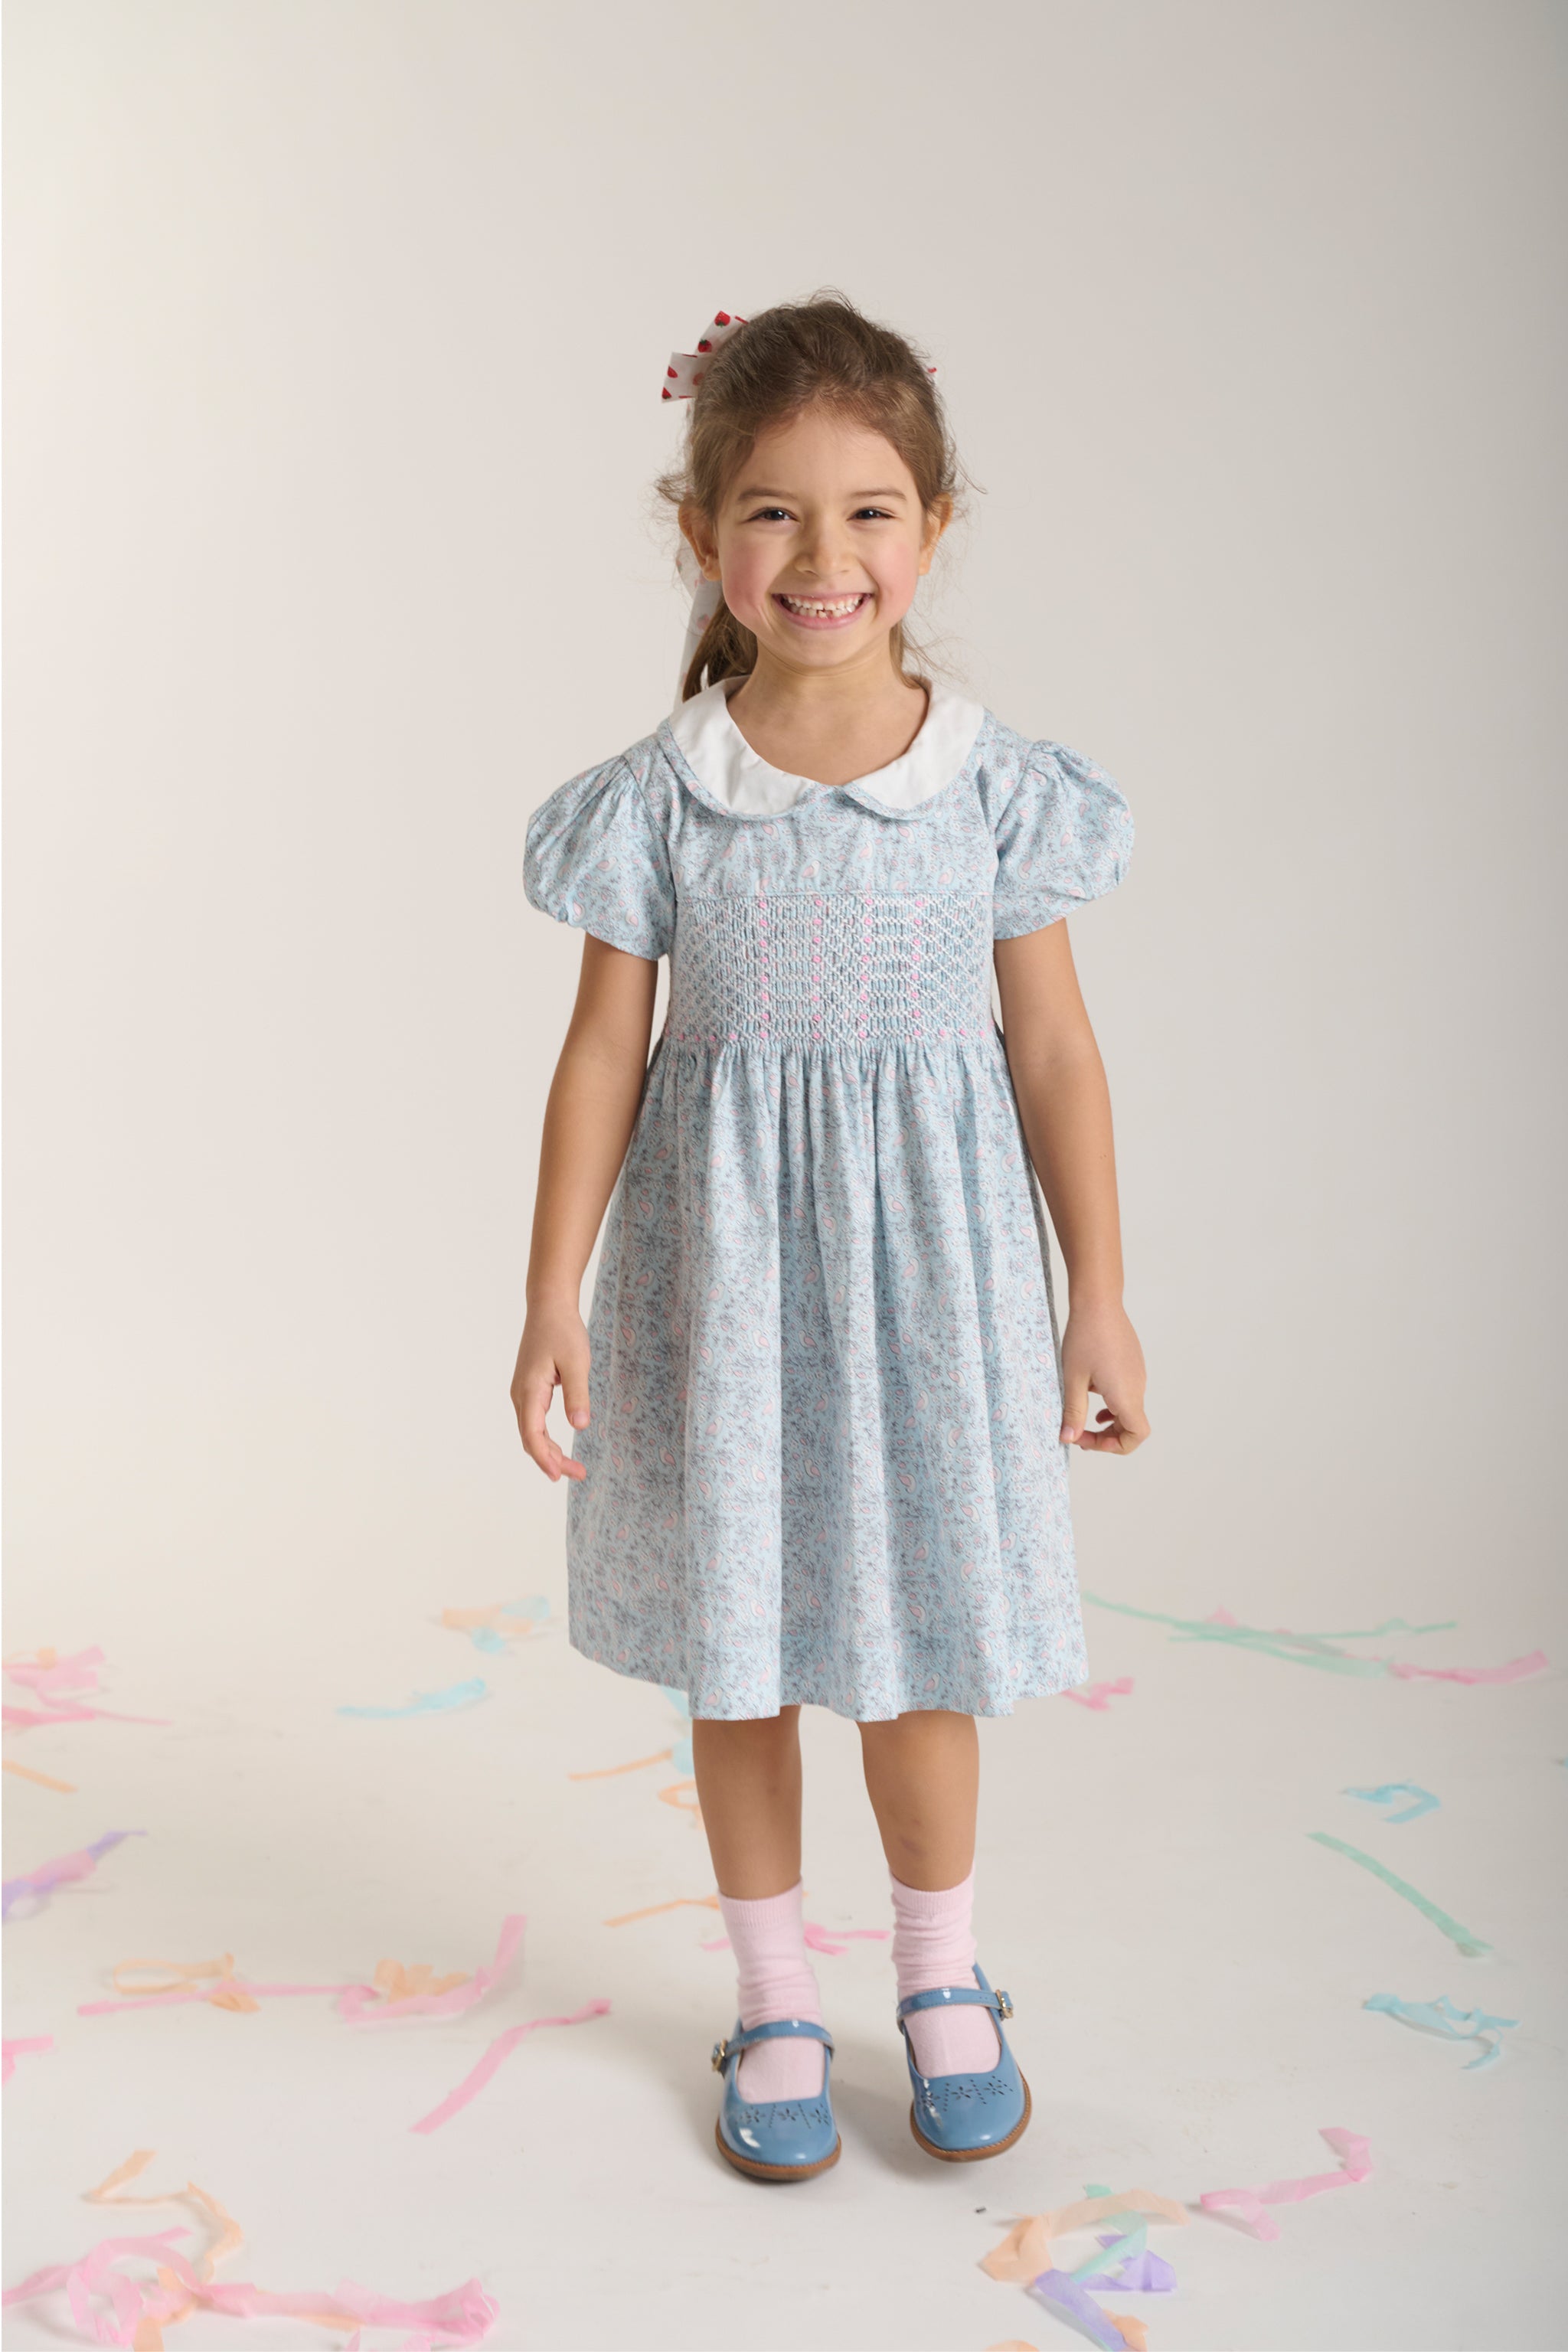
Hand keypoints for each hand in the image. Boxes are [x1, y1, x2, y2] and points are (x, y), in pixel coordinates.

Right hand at [511, 1303, 591, 1481]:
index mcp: (529, 1390)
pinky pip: (534, 1421)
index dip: (545, 1457)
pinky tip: (561, 1448)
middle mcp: (521, 1395)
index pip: (532, 1433)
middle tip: (579, 1474)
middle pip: (531, 1438)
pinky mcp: (530, 1389)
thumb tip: (580, 1426)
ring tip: (575, 1468)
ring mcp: (523, 1392)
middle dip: (552, 1461)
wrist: (549, 1306)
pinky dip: (546, 1438)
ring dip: (550, 1452)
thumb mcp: (576, 1362)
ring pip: (532, 1432)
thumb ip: (577, 1394)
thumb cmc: (563, 1331)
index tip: (559, 1475)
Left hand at [1059, 1303, 1148, 1454]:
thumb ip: (1073, 1412)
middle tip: (1078, 1434)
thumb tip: (1068, 1438)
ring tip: (1084, 1419)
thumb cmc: (1084, 1338)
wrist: (1098, 1302)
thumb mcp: (1072, 1379)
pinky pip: (1128, 1393)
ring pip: (1129, 1409)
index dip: (1116, 1446)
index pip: (1137, 1434)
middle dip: (1107, 1437)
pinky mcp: (1133, 1363)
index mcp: (1125, 1394)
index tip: (1089, 1440)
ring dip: (1109, 1421)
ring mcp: (1138, 1374)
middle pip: (1132, 1425)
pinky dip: (1113, 1404)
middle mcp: (1138, 1386)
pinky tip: (1092, 1394)